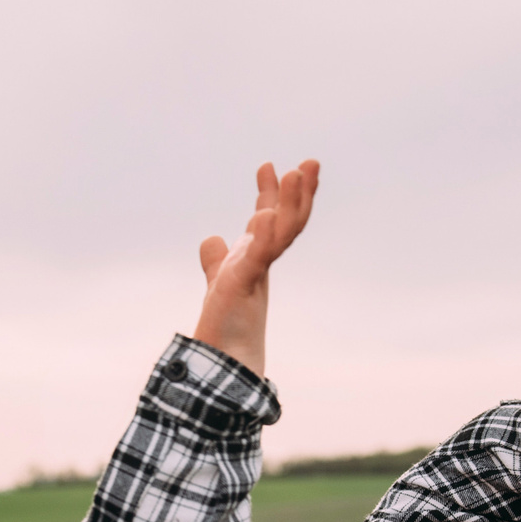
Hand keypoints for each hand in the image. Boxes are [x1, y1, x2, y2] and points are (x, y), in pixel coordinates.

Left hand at [192, 160, 319, 377]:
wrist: (224, 358)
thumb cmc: (224, 324)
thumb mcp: (220, 280)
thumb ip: (216, 260)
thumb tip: (211, 240)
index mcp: (256, 256)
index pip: (270, 216)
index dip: (271, 191)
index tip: (268, 165)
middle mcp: (261, 260)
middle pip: (288, 220)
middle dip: (299, 191)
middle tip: (308, 163)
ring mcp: (256, 271)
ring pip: (283, 232)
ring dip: (291, 203)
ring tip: (297, 174)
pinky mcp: (245, 284)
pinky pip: (260, 254)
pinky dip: (266, 234)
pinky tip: (267, 214)